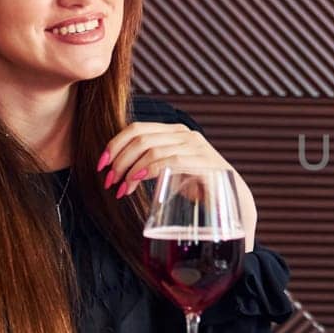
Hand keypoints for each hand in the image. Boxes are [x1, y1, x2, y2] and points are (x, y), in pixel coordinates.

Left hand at [98, 122, 257, 250]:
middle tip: (109, 181)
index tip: (101, 165)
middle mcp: (185, 134)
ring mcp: (196, 147)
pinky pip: (169, 160)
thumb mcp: (170, 171)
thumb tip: (119, 169)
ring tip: (122, 188)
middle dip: (118, 160)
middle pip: (140, 137)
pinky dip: (148, 171)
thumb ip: (150, 163)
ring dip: (129, 169)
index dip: (114, 145)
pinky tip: (136, 182)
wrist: (232, 203)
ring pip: (151, 149)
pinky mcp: (203, 162)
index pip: (136, 129)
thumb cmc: (198, 188)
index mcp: (174, 132)